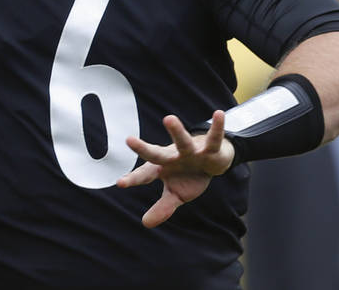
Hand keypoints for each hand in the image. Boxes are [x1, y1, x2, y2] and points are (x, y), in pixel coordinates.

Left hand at [116, 111, 234, 227]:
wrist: (212, 161)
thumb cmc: (189, 176)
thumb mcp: (176, 194)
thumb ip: (162, 208)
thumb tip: (145, 223)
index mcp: (162, 168)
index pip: (145, 174)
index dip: (133, 178)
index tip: (120, 183)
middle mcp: (173, 157)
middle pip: (157, 154)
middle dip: (144, 149)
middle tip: (129, 140)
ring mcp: (191, 151)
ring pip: (182, 142)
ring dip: (176, 131)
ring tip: (168, 118)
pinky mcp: (210, 149)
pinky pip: (214, 138)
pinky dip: (217, 127)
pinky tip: (218, 114)